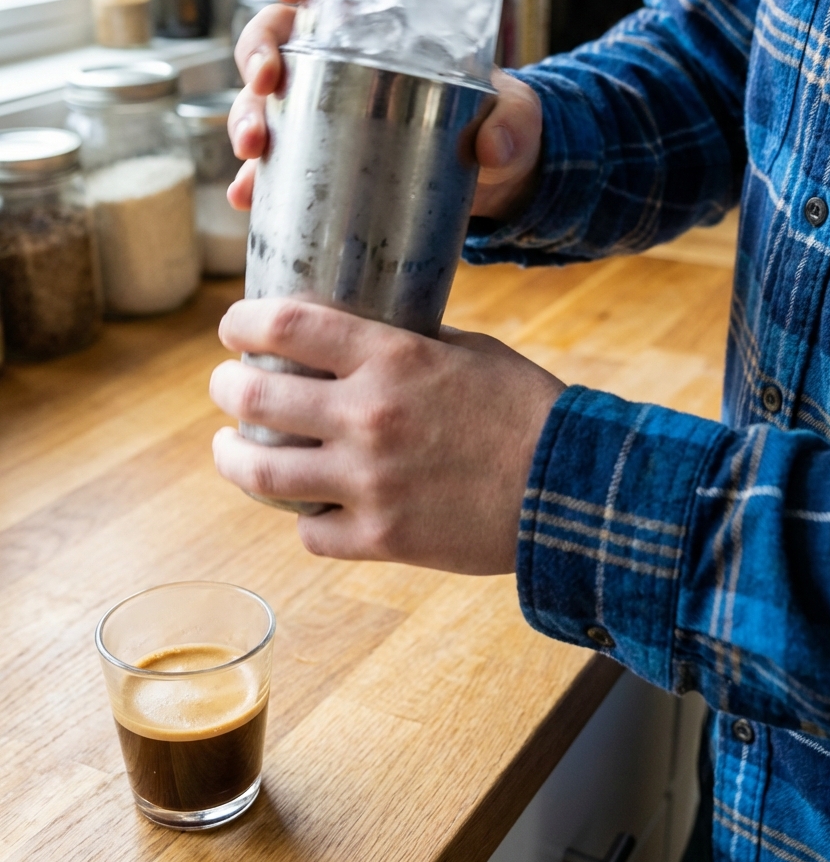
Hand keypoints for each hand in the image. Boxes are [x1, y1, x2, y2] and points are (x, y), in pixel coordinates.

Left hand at [209, 298, 563, 573]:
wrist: (572, 488)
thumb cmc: (525, 409)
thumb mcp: (467, 350)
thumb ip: (404, 344)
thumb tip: (354, 339)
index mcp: (391, 358)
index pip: (283, 325)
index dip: (241, 322)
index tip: (233, 327)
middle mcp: (368, 417)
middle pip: (251, 398)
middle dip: (224, 386)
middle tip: (226, 385)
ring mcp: (369, 483)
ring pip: (259, 473)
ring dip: (230, 457)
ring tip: (229, 449)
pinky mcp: (381, 539)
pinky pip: (309, 533)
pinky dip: (303, 518)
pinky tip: (307, 505)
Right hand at [227, 0, 542, 222]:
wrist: (489, 177)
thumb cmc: (496, 119)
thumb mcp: (515, 113)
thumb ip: (513, 122)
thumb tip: (492, 148)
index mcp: (381, 19)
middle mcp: (337, 55)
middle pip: (276, 32)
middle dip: (258, 52)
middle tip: (268, 83)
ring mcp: (319, 106)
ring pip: (261, 96)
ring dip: (246, 116)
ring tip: (254, 150)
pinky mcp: (316, 154)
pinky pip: (274, 161)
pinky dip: (254, 178)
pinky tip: (247, 196)